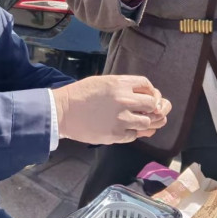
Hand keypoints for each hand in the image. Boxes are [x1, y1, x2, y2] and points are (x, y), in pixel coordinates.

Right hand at [52, 75, 171, 144]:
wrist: (62, 111)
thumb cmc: (80, 95)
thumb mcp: (103, 82)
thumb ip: (123, 87)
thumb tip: (142, 97)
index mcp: (120, 84)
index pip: (148, 86)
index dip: (152, 92)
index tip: (149, 98)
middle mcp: (124, 100)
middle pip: (153, 105)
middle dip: (154, 108)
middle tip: (150, 112)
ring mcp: (121, 119)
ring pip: (147, 123)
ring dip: (146, 123)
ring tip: (139, 122)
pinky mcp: (116, 135)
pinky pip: (134, 135)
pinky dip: (133, 133)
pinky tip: (127, 130)